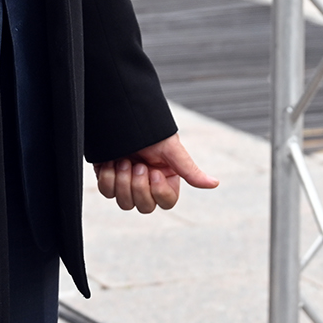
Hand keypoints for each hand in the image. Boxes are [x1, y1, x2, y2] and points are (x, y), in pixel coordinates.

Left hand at [93, 133, 217, 212]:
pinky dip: (108, 177)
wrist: (122, 116)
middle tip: (137, 164)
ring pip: (125, 203)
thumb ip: (190, 170)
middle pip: (145, 207)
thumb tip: (214, 183)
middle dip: (139, 186)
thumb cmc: (149, 130)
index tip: (153, 172)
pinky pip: (107, 191)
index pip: (166, 203)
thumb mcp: (171, 149)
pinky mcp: (110, 179)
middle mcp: (147, 184)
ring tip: (124, 160)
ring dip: (123, 181)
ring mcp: (127, 183)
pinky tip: (111, 161)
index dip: (158, 192)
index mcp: (165, 179)